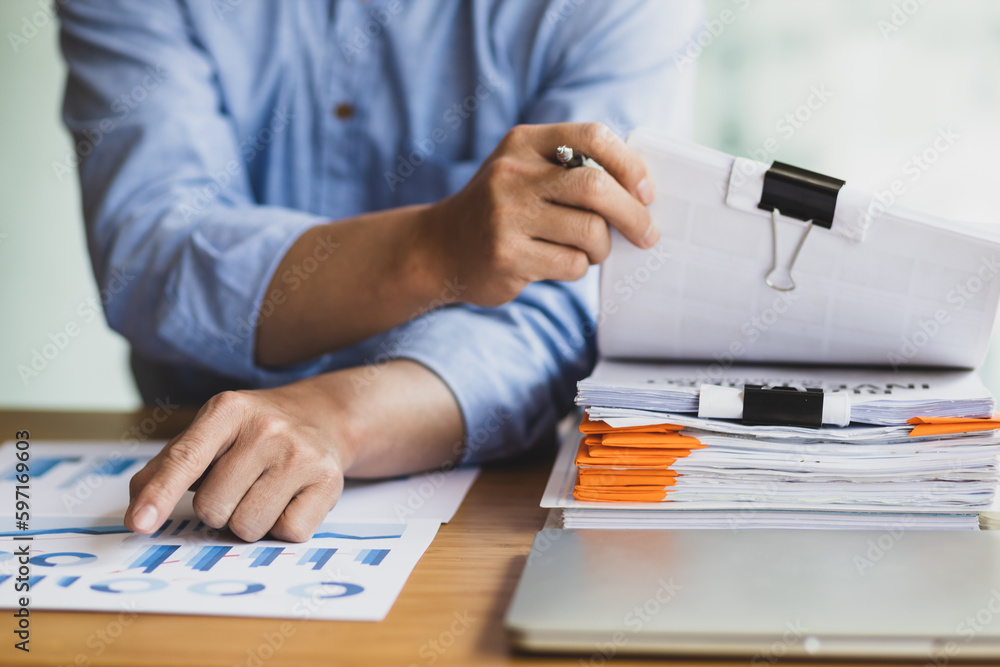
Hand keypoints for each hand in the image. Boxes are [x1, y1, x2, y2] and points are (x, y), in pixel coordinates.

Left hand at [125, 382, 349, 542]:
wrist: (323, 417)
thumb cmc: (254, 434)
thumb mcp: (210, 434)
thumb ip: (167, 468)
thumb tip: (136, 513)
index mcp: (227, 410)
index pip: (186, 459)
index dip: (160, 495)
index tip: (140, 524)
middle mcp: (267, 428)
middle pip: (213, 507)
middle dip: (219, 509)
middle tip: (240, 485)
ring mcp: (301, 454)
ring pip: (248, 526)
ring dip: (250, 521)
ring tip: (265, 491)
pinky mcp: (329, 481)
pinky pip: (288, 533)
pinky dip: (284, 526)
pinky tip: (291, 499)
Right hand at [418, 122, 657, 306]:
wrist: (439, 248)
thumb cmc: (501, 209)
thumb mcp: (525, 171)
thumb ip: (572, 167)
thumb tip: (642, 189)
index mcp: (523, 143)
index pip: (592, 136)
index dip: (630, 164)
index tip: (647, 192)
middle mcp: (512, 175)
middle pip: (596, 188)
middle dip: (633, 215)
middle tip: (647, 234)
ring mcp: (506, 217)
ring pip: (590, 232)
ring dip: (602, 247)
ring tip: (591, 249)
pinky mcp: (507, 257)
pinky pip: (571, 264)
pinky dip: (578, 267)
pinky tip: (557, 263)